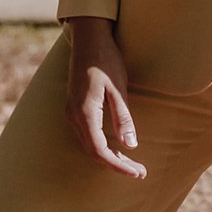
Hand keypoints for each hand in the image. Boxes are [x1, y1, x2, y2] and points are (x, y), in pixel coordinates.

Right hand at [65, 16, 146, 178]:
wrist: (88, 38)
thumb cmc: (106, 60)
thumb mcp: (119, 88)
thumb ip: (123, 117)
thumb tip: (130, 146)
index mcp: (85, 113)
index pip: (100, 151)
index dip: (118, 165)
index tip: (137, 172)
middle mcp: (74, 116)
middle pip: (93, 152)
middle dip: (116, 164)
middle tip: (140, 171)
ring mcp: (71, 112)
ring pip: (89, 145)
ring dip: (109, 156)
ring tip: (131, 163)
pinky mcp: (73, 108)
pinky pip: (86, 135)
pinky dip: (101, 145)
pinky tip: (115, 146)